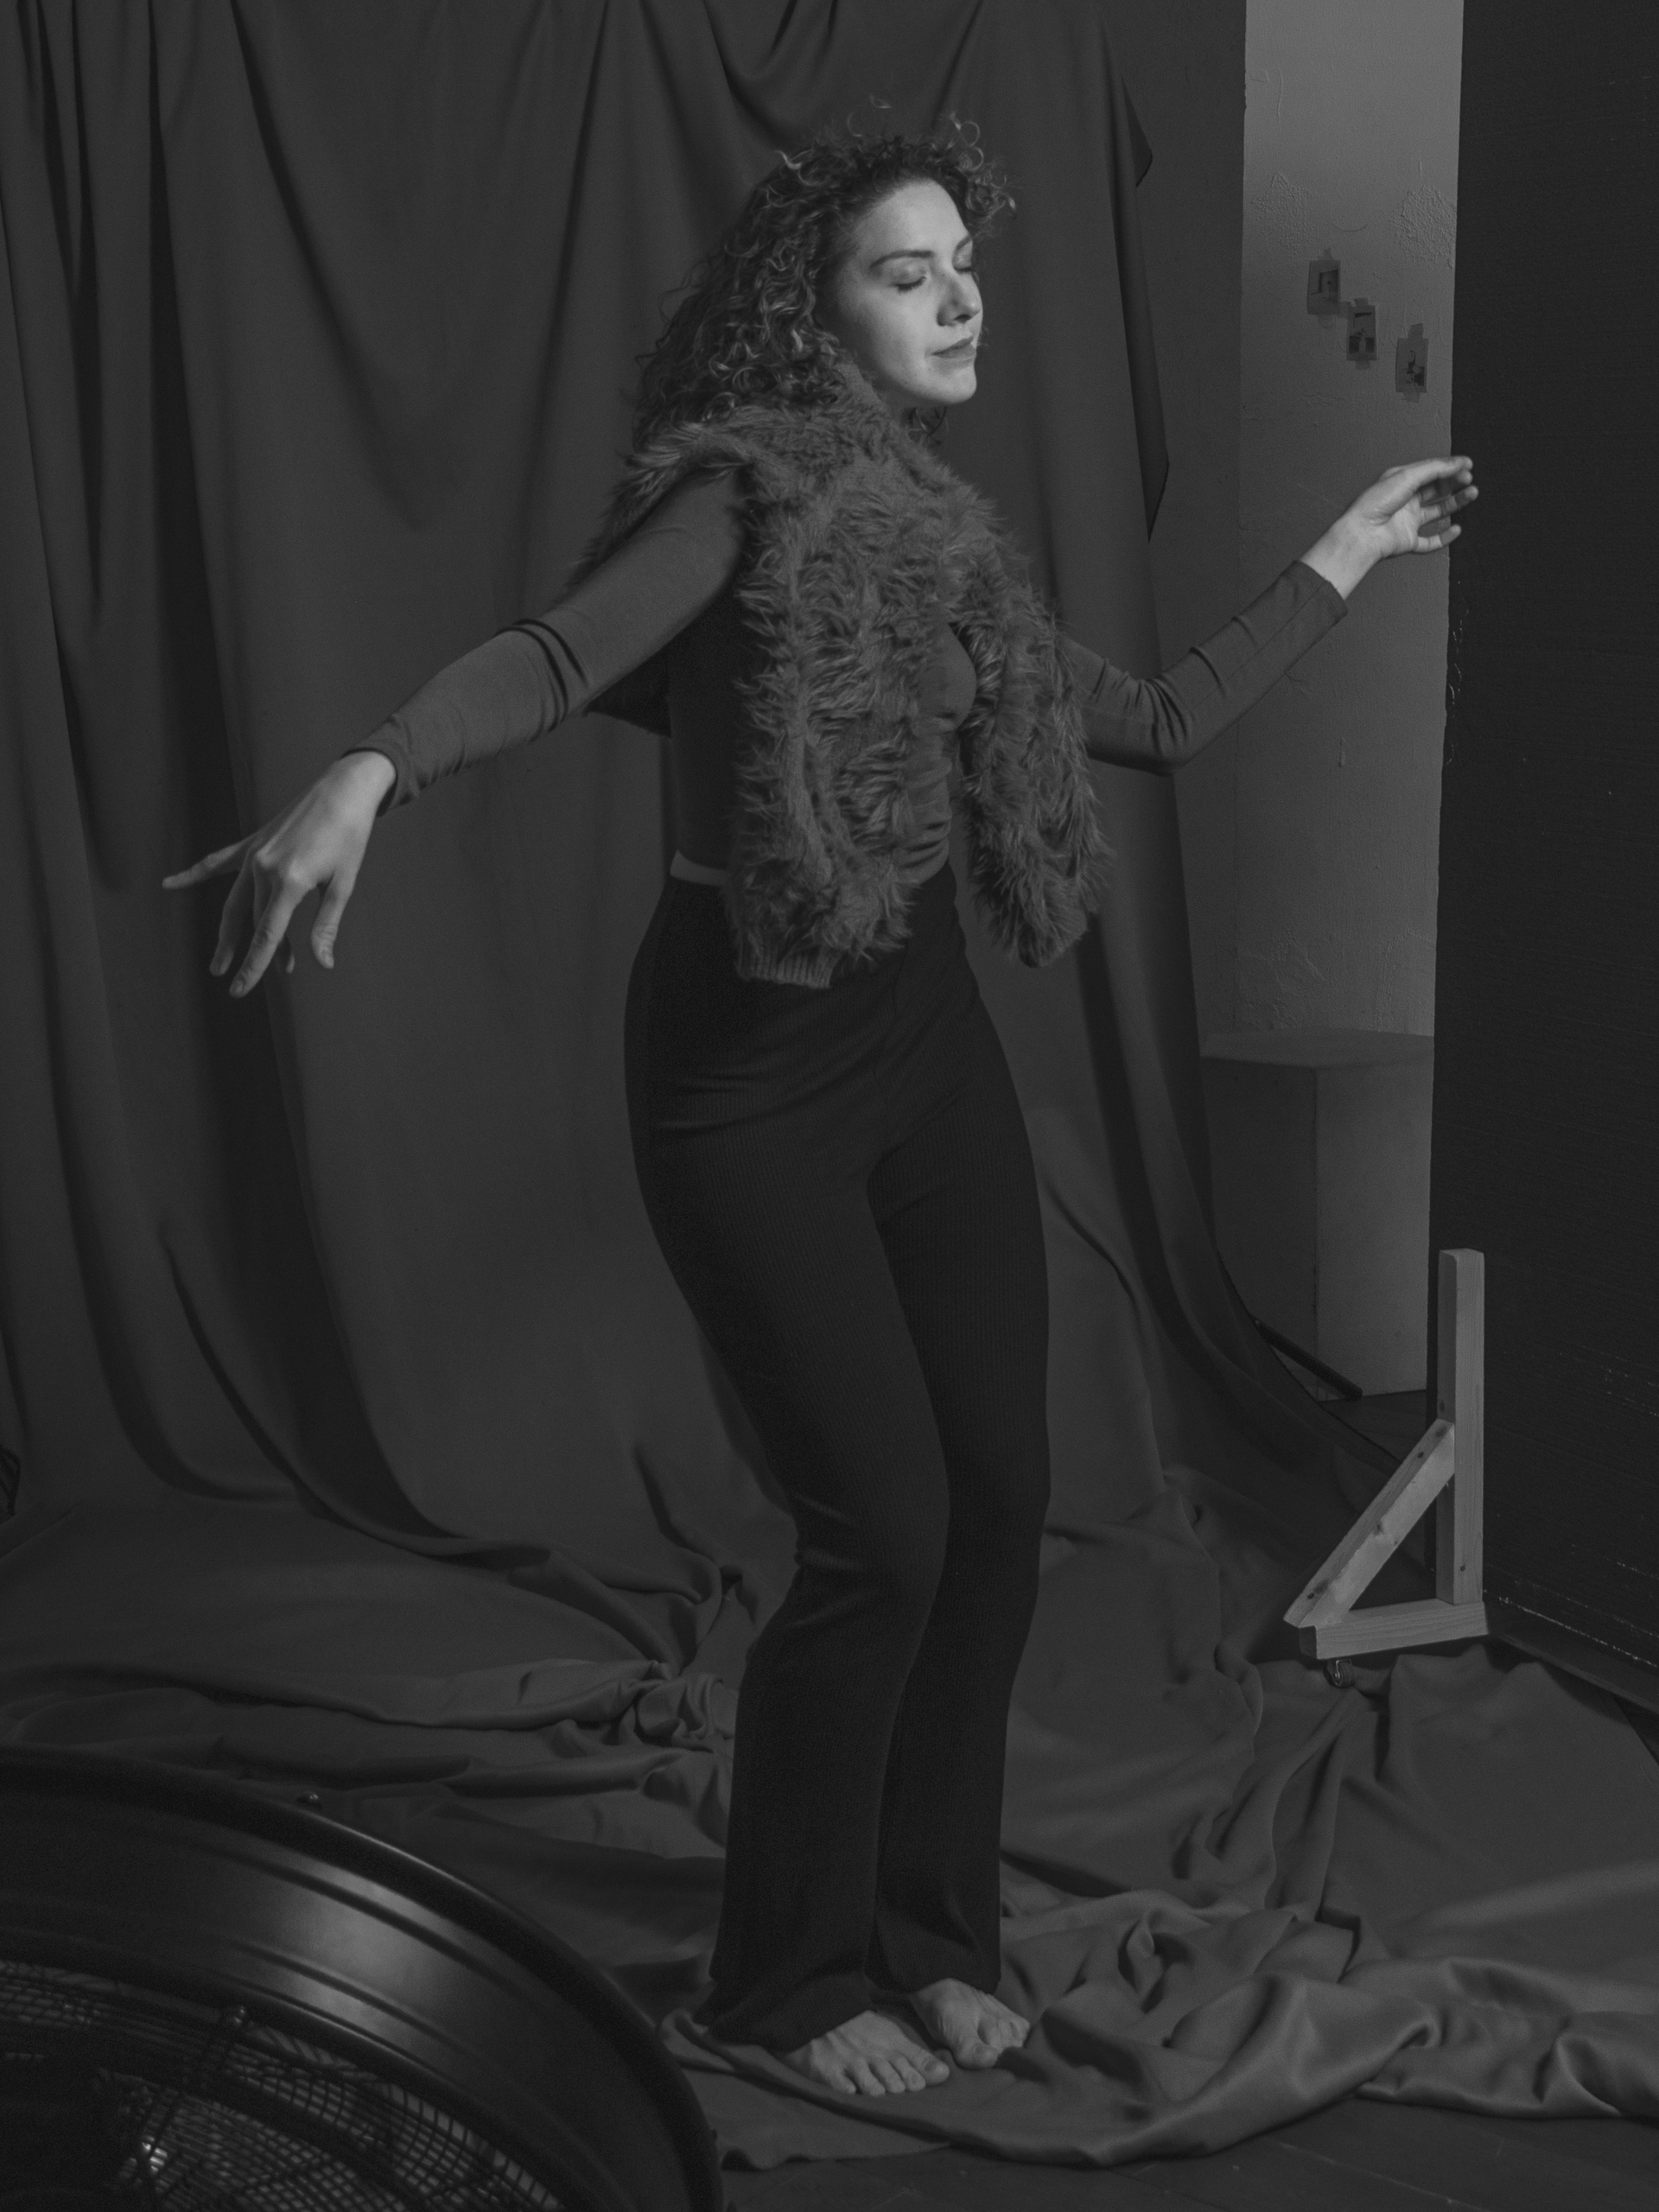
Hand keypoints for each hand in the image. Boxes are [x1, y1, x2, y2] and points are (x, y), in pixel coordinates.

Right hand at [162, 750, 395, 995]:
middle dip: (266, 952)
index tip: (241, 991)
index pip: (267, 935)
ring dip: (231, 935)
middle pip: (256, 922)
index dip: (254, 966)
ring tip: (219, 964)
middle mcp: (264, 868)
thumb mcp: (343, 885)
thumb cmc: (349, 838)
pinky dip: (194, 874)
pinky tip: (170, 884)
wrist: (342, 791)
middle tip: (281, 975)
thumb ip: (326, 925)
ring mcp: (254, 855)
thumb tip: (323, 963)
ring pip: (237, 903)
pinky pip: (218, 862)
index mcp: (289, 882)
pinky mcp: (252, 843)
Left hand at [1349, 454, 1477, 561]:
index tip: (1469, 465)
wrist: (1363, 533)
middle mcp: (1406, 500)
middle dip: (1455, 483)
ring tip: (1472, 494)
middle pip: (1437, 489)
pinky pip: (1430, 540)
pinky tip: (1457, 528)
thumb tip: (1459, 462)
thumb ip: (1436, 468)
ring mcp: (1407, 521)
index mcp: (1402, 481)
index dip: (1450, 467)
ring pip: (1438, 511)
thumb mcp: (1408, 476)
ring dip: (1456, 503)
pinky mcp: (1408, 541)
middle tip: (1469, 480)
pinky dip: (1445, 536)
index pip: (1431, 471)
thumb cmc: (1376, 503)